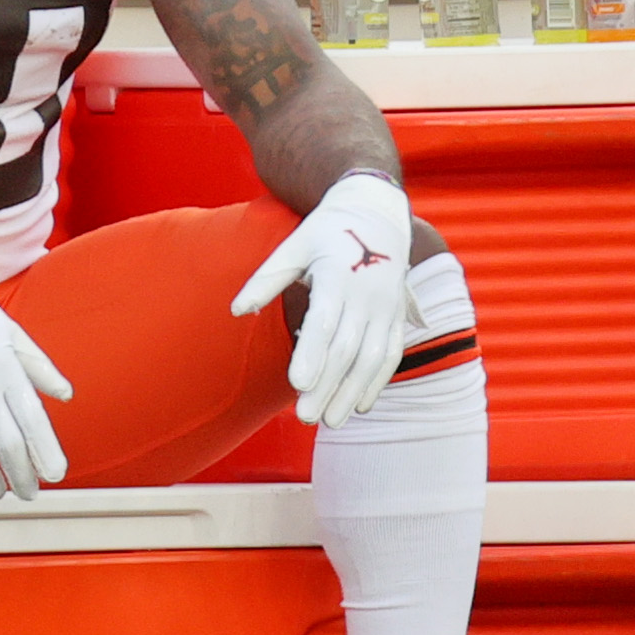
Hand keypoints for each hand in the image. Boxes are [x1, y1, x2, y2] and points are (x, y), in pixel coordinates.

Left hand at [232, 172, 418, 426]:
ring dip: (352, 392)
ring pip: (372, 358)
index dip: (311, 354)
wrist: (376, 213)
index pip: (324, 323)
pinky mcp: (397, 316)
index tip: (296, 385)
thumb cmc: (324, 232)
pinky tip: (361, 406)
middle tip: (305, 418)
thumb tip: (236, 310)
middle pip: (346, 349)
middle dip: (327, 386)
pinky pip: (391, 354)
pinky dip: (378, 381)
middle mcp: (367, 295)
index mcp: (337, 276)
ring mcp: (386, 308)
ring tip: (331, 421)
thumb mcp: (292, 245)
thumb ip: (266, 279)